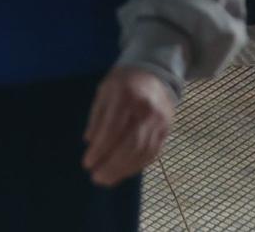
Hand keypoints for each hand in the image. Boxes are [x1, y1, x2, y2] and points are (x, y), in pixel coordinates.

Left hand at [82, 66, 175, 186]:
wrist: (155, 74)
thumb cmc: (123, 83)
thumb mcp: (104, 92)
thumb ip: (97, 116)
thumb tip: (90, 142)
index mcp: (126, 96)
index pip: (113, 128)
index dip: (100, 149)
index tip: (87, 163)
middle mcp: (146, 111)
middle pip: (131, 144)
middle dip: (112, 165)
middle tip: (96, 178)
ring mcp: (160, 122)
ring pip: (143, 152)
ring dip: (124, 170)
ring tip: (107, 179)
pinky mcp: (166, 131)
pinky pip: (153, 154)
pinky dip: (137, 166)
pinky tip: (124, 172)